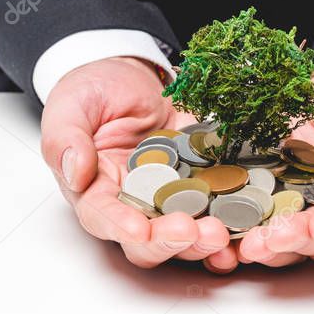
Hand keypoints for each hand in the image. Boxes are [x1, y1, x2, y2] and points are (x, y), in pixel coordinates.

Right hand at [41, 56, 232, 268]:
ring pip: (185, 231)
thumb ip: (65, 138)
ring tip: (223, 235)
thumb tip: (74, 170)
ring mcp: (170, 192)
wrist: (130, 72)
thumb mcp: (70, 105)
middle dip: (171, 240)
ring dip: (204, 240)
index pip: (104, 218)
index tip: (139, 229)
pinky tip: (247, 226)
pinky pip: (217, 204)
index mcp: (96, 190)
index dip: (122, 227)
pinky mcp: (200, 178)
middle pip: (148, 238)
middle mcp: (134, 201)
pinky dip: (232, 219)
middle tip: (194, 231)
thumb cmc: (92, 90)